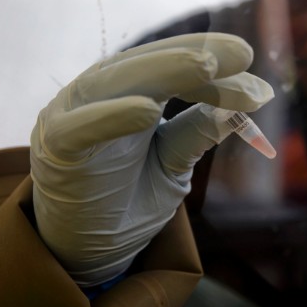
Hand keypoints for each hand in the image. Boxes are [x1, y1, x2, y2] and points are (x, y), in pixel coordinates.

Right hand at [30, 33, 273, 286]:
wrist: (87, 252)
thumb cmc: (127, 200)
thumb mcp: (172, 163)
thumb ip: (197, 131)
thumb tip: (250, 96)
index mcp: (128, 94)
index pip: (171, 66)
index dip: (211, 58)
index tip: (250, 59)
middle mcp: (99, 96)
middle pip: (146, 65)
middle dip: (194, 57)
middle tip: (241, 54)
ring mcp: (73, 118)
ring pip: (115, 83)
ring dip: (163, 71)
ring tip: (207, 66)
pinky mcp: (56, 149)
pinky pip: (81, 128)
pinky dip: (113, 116)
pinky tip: (149, 110)